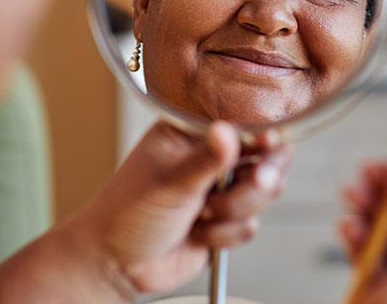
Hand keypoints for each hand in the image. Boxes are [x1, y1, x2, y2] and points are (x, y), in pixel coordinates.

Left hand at [84, 120, 290, 293]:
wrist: (117, 263)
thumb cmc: (127, 212)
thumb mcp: (168, 181)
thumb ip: (205, 159)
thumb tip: (228, 131)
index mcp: (194, 133)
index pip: (242, 123)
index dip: (263, 133)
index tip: (269, 143)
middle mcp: (212, 157)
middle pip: (268, 157)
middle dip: (259, 177)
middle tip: (255, 181)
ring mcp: (222, 189)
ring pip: (263, 193)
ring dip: (236, 209)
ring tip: (202, 214)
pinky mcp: (227, 220)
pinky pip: (250, 225)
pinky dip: (226, 234)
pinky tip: (198, 233)